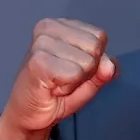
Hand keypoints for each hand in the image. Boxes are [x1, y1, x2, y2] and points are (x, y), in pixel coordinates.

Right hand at [0, 17, 115, 139]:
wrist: (29, 115)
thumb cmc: (55, 94)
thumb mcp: (88, 80)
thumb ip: (103, 70)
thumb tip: (110, 64)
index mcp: (61, 25)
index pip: (99, 36)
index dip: (93, 60)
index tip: (73, 70)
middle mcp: (49, 27)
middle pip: (95, 47)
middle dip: (85, 70)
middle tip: (64, 79)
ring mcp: (42, 42)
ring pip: (86, 62)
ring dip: (75, 81)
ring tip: (57, 83)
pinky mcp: (38, 61)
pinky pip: (74, 74)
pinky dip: (67, 87)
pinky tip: (52, 87)